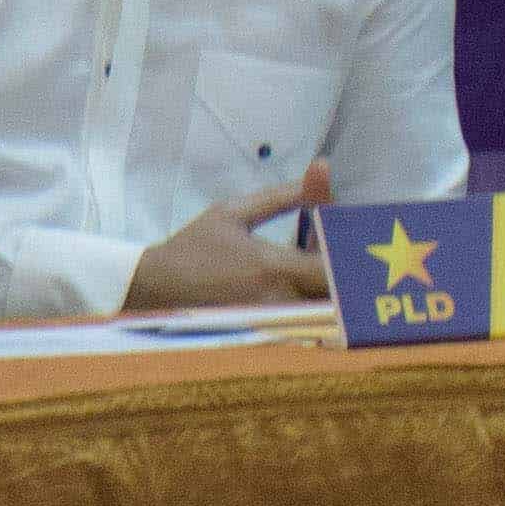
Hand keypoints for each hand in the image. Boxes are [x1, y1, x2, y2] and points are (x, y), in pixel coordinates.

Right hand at [124, 160, 329, 311]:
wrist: (156, 289)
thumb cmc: (195, 247)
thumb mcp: (233, 213)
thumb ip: (283, 196)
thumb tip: (322, 169)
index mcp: (273, 268)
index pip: (334, 268)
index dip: (349, 254)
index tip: (345, 237)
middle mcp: (279, 301)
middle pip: (338, 297)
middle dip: (345, 274)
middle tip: (335, 252)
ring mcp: (274, 325)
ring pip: (323, 313)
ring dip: (330, 291)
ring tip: (316, 266)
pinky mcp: (267, 337)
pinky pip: (304, 325)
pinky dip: (312, 307)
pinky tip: (301, 286)